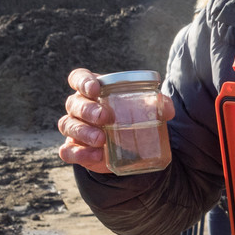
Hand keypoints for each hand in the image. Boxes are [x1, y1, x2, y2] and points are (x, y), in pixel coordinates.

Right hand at [57, 68, 175, 173]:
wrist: (127, 147)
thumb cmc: (132, 117)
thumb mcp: (147, 109)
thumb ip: (159, 105)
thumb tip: (167, 108)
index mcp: (92, 90)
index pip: (78, 78)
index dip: (83, 81)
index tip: (95, 89)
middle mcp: (78, 106)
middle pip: (74, 103)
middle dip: (88, 109)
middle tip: (105, 117)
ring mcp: (74, 127)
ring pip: (67, 125)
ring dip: (83, 131)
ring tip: (101, 139)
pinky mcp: (75, 148)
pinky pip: (67, 151)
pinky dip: (79, 153)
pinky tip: (96, 155)